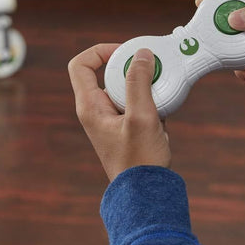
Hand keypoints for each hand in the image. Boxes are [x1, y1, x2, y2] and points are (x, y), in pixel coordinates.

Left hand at [68, 45, 170, 181]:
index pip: (81, 65)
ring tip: (160, 90)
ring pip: (123, 86)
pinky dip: (148, 98)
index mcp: (90, 106)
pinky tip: (163, 108)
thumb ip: (139, 83)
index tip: (124, 52)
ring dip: (142, 84)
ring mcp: (111, 117)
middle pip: (105, 72)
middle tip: (151, 68)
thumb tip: (141, 54)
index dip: (100, 51)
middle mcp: (96, 109)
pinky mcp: (125, 124)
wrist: (145, 193)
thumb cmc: (139, 162)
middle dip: (130, 67)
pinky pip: (134, 100)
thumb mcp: (141, 117)